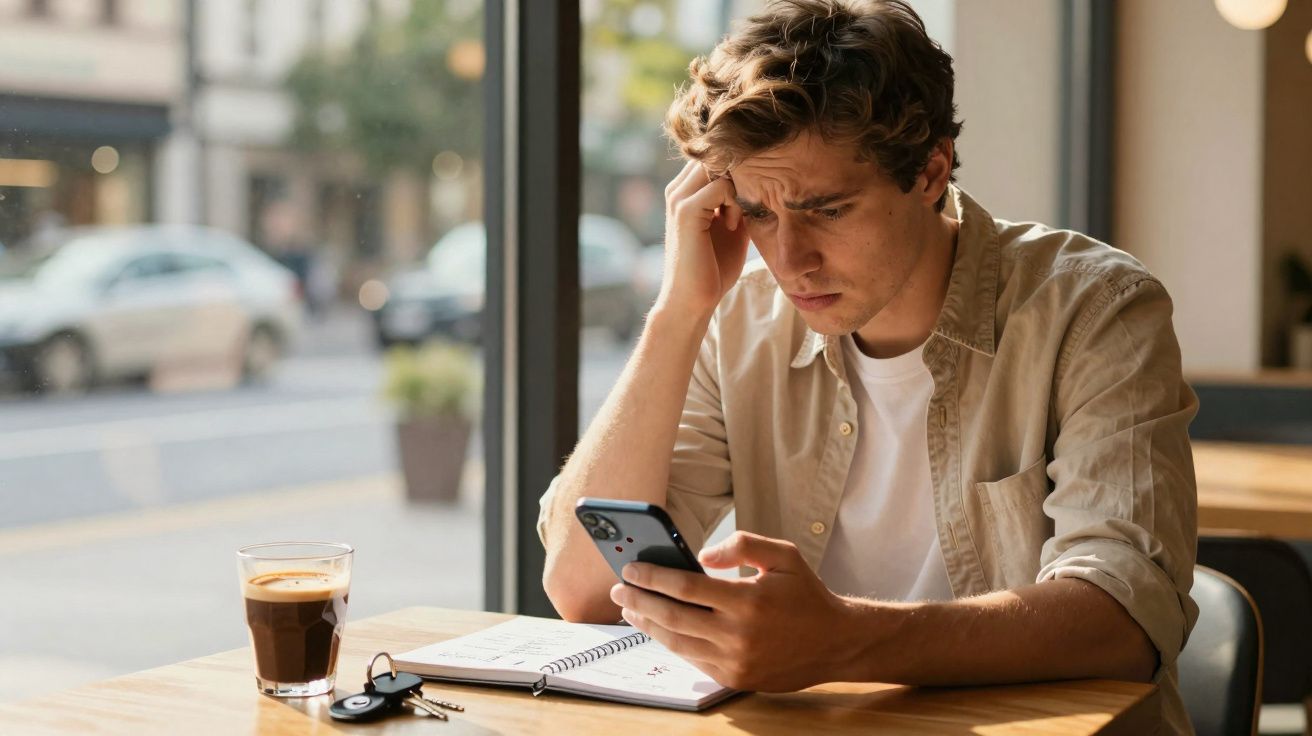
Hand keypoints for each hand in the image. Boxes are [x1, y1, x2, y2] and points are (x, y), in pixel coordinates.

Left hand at [609, 531, 853, 691]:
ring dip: (648, 624)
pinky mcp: (735, 678)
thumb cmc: (806, 595)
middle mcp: (738, 634)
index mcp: (748, 600)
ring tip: (631, 608)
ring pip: (678, 642)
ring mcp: (735, 661)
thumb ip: (742, 544)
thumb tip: (702, 556)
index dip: (653, 577)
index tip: (631, 568)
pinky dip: (671, 643)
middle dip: (640, 601)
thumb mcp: (783, 555)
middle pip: (673, 617)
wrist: (835, 643)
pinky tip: (658, 628)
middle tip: (619, 588)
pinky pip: (693, 659)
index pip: (686, 587)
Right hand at [654, 161, 750, 320]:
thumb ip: (740, 202)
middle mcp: (677, 189)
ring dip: (738, 186)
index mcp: (685, 191)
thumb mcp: (732, 228)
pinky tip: (733, 224)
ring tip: (739, 216)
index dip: (739, 171)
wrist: (693, 301)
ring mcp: (679, 198)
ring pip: (718, 165)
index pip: (715, 158)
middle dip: (741, 174)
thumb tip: (764, 183)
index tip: (752, 198)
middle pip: (716, 155)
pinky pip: (720, 185)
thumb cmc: (713, 269)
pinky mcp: (686, 211)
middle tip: (750, 204)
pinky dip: (735, 201)